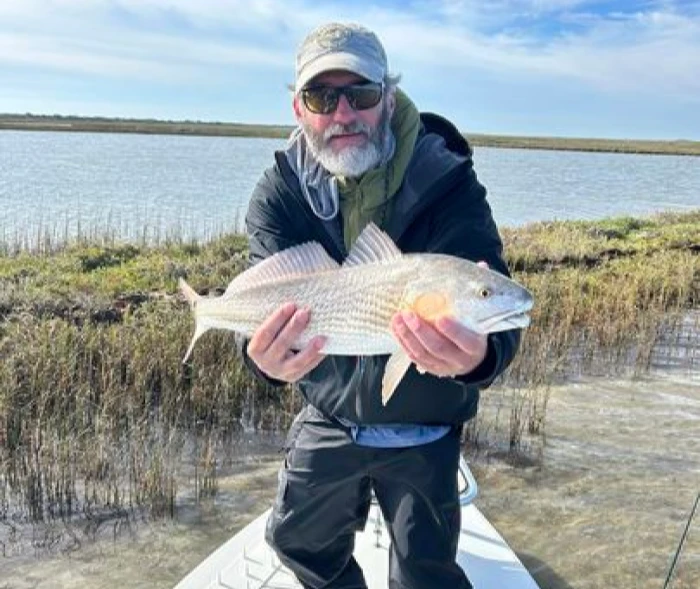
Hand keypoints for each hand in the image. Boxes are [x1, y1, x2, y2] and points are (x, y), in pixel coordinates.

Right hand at [247, 303, 326, 382]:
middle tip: (306, 312)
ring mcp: (280, 372)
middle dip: (294, 328)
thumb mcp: (266, 334)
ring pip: (297, 361)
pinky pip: (307, 367)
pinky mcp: (294, 377)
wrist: (271, 364)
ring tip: (321, 337)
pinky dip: (317, 356)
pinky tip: (325, 346)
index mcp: (255, 349)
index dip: (277, 318)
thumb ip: (275, 322)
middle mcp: (266, 363)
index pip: (265, 333)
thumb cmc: (271, 340)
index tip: (291, 304)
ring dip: (310, 349)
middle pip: (281, 345)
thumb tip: (294, 301)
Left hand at [390, 261, 489, 378]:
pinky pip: (414, 357)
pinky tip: (396, 328)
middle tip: (408, 313)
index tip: (441, 317)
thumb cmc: (474, 327)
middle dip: (421, 331)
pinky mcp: (431, 368)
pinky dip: (403, 343)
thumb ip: (479, 290)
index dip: (453, 331)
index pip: (466, 341)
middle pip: (439, 348)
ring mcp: (444, 366)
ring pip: (423, 354)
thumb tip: (482, 265)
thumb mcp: (481, 313)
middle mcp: (461, 360)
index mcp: (475, 347)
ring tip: (397, 317)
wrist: (472, 356)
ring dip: (407, 335)